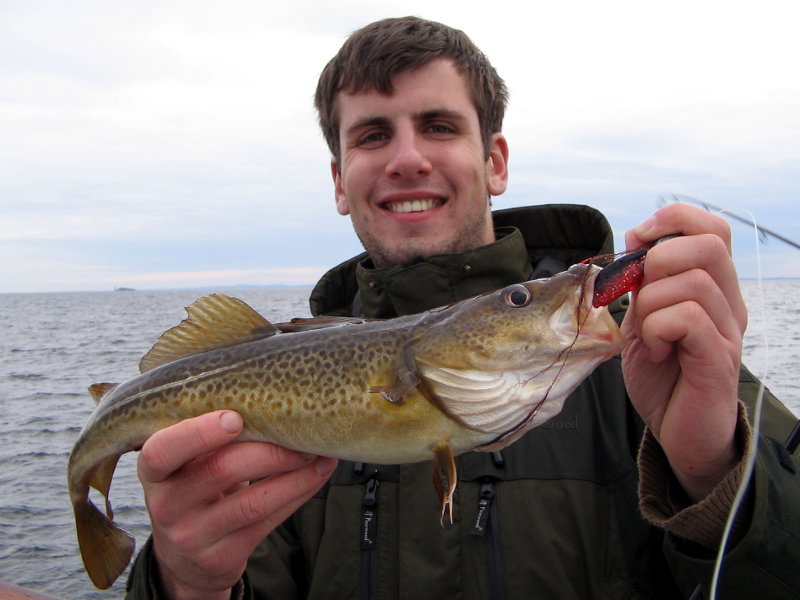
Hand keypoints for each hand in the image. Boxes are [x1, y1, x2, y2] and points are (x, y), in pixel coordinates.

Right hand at [137, 410, 337, 599]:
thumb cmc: (194, 486)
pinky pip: (268, 521)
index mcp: (154, 470)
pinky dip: (299, 492)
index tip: (235, 417)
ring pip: (253, 501)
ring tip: (318, 453)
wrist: (185, 557)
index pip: (162, 451)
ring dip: (295, 473)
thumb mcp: (185, 462)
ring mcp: (192, 536)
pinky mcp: (221, 557)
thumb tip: (268, 391)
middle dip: (270, 449)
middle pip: (221, 469)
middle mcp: (166, 505)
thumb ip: (206, 433)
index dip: (199, 433)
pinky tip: (316, 474)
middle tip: (300, 433)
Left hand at [621, 204, 747, 501]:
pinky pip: (688, 318)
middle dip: (659, 258)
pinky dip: (658, 329)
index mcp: (713, 288)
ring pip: (693, 282)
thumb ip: (643, 284)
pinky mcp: (718, 359)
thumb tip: (635, 238)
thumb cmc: (663, 376)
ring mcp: (728, 331)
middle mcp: (729, 304)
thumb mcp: (643, 320)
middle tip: (640, 293)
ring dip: (652, 303)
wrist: (678, 433)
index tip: (638, 239)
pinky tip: (656, 350)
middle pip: (710, 244)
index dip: (674, 220)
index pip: (713, 229)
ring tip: (648, 334)